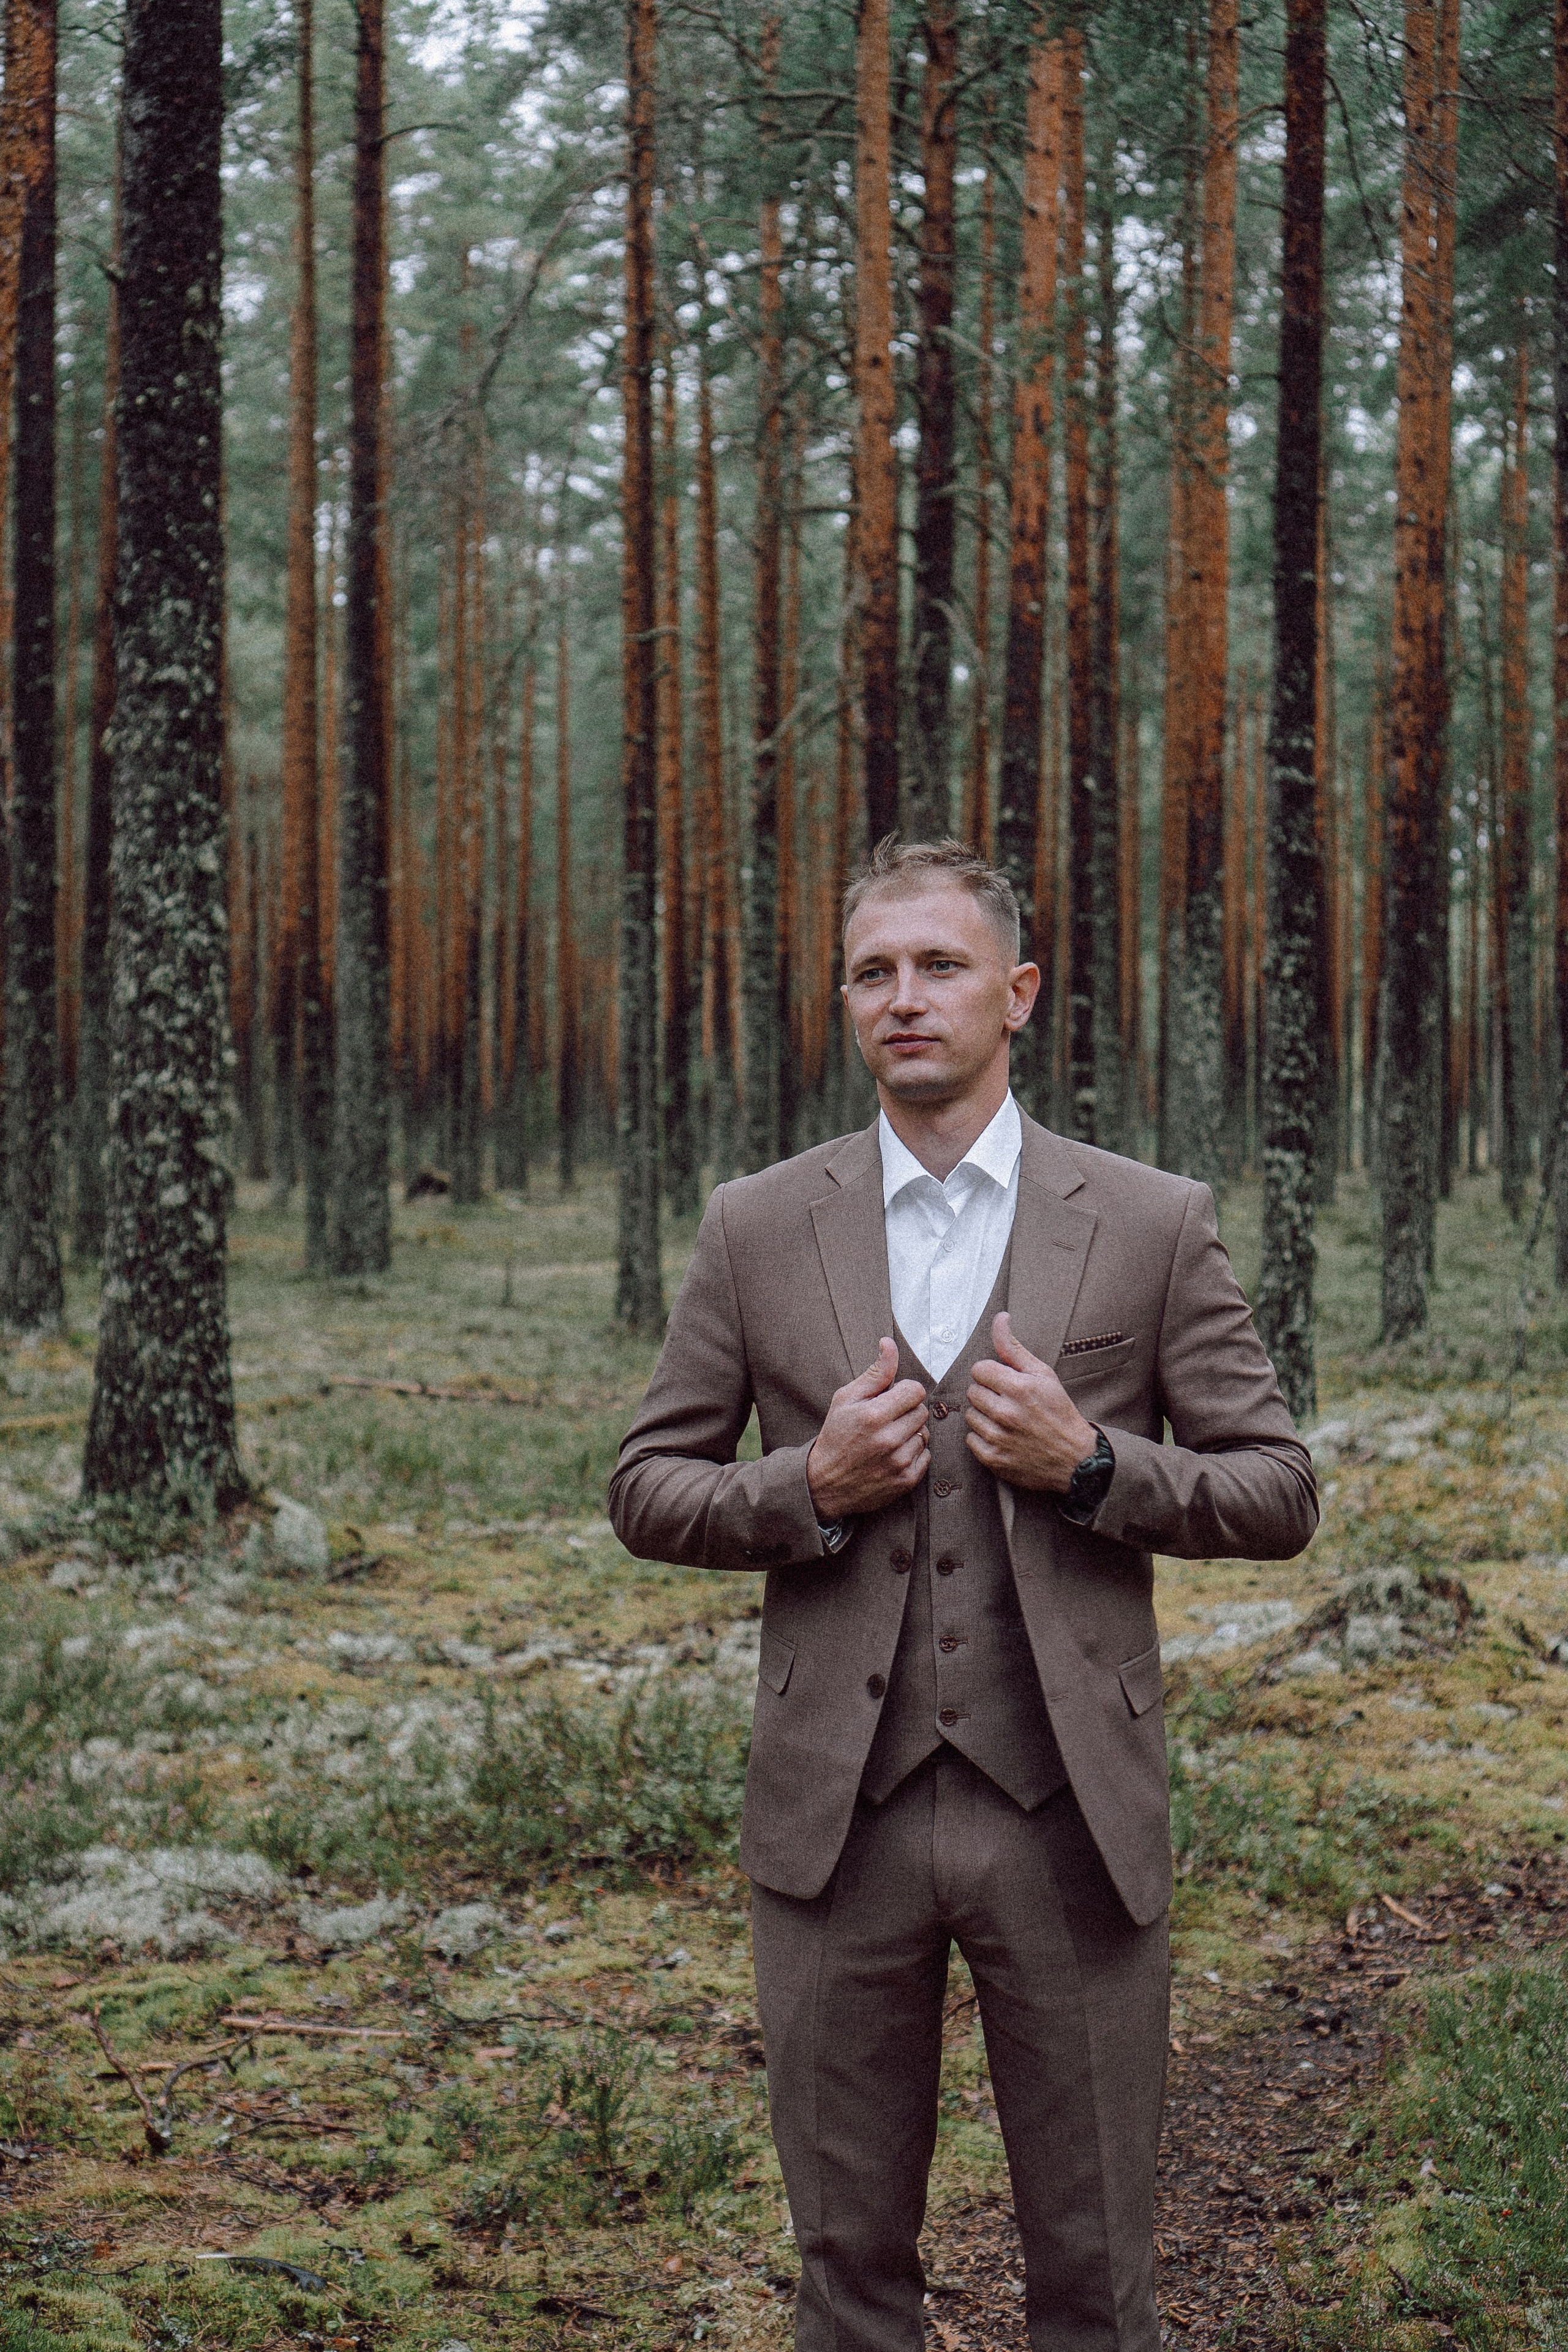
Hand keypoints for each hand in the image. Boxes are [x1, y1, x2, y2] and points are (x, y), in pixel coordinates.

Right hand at [806, 1339, 929, 1522]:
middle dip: (907, 1411)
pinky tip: (893, 1455)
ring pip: (925, 1434)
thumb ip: (875, 1372)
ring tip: (889, 1438)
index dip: (905, 1391)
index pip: (916, 1391)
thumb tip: (889, 1343)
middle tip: (887, 1419)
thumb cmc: (836, 1435)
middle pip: (922, 1412)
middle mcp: (889, 1440)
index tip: (892, 1399)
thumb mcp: (846, 1399)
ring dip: (911, 1433)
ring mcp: (899, 1462)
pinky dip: (913, 1454)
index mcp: (873, 1415)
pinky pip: (926, 1456)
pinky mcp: (906, 1480)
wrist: (825, 1483)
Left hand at [965, 1311, 1097, 1491]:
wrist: (1075, 1458)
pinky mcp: (994, 1459)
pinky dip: (983, 1438)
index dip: (991, 1374)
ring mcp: (999, 1438)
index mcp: (1020, 1388)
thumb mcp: (1043, 1375)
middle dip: (987, 1393)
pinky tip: (1002, 1436)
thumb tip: (1000, 1318)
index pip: (979, 1370)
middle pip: (972, 1391)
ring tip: (1005, 1420)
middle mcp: (1007, 1413)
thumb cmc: (1059, 1412)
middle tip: (1006, 1401)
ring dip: (984, 1416)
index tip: (1003, 1382)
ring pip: (970, 1415)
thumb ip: (1014, 1348)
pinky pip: (971, 1439)